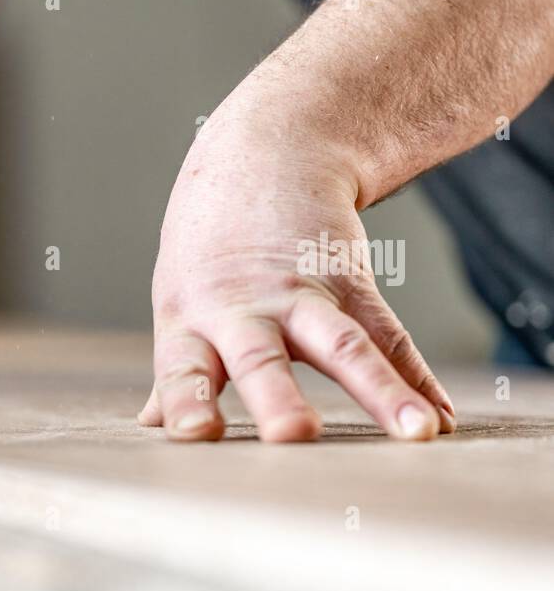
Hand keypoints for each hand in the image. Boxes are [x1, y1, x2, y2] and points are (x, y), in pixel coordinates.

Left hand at [139, 99, 455, 441]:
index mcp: (189, 322)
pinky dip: (416, 381)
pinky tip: (436, 419)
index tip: (195, 435)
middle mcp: (244, 311)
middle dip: (276, 398)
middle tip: (291, 435)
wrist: (266, 154)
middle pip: (260, 358)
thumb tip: (153, 424)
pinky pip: (390, 337)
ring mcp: (302, 296)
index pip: (182, 370)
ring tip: (415, 434)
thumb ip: (176, 372)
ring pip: (344, 346)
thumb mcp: (179, 303)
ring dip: (381, 392)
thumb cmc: (211, 249)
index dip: (186, 402)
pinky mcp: (351, 284)